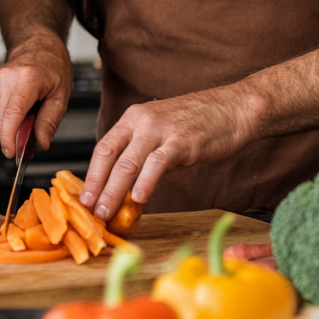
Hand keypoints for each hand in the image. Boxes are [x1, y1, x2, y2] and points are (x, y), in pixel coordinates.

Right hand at [0, 33, 72, 156]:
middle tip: (32, 136)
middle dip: (14, 136)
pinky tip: (19, 106)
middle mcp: (6, 78)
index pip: (12, 115)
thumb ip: (50, 121)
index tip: (13, 154)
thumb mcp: (62, 95)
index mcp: (27, 79)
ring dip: (12, 125)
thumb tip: (40, 144)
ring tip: (29, 112)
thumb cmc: (53, 67)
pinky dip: (7, 116)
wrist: (39, 46)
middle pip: (2, 121)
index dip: (10, 139)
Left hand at [79, 87, 257, 219]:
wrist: (234, 108)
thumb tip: (125, 186)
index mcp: (134, 118)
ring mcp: (161, 129)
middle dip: (98, 186)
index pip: (104, 147)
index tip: (84, 197)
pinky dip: (146, 181)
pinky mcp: (182, 140)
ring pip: (129, 162)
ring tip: (107, 211)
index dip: (92, 174)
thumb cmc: (199, 122)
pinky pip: (158, 163)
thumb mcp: (161, 130)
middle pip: (111, 156)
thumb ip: (143, 152)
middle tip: (90, 210)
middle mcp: (142, 120)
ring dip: (115, 190)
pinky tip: (139, 198)